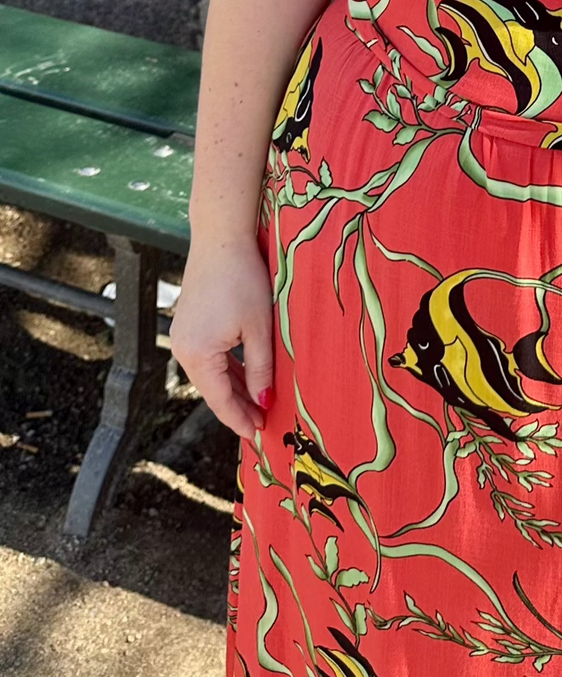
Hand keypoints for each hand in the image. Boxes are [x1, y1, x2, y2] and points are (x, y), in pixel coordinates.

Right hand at [169, 236, 274, 439]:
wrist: (221, 238)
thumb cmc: (243, 279)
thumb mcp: (259, 328)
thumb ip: (261, 368)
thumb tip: (264, 402)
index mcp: (198, 354)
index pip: (220, 400)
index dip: (240, 420)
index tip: (259, 437)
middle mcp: (183, 348)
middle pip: (213, 390)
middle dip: (238, 408)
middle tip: (262, 426)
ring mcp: (183, 336)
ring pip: (211, 374)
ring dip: (234, 389)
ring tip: (257, 406)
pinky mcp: (189, 324)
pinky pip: (209, 357)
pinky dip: (227, 369)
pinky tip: (245, 378)